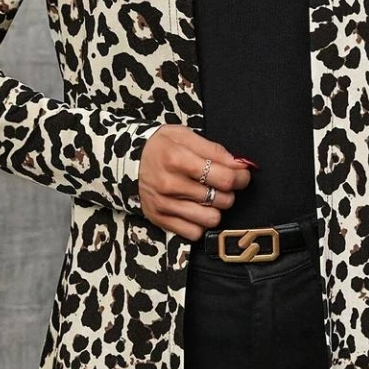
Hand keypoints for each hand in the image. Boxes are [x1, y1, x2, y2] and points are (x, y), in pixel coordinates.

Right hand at [137, 124, 253, 239]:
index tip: (242, 175)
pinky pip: (194, 233)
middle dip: (229, 192)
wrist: (126, 160)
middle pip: (221, 199)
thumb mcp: (184, 135)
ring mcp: (163, 204)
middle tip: (222, 184)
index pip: (224, 178)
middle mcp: (169, 184)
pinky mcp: (159, 219)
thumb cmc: (160, 146)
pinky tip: (196, 209)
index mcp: (177, 158)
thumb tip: (239, 165)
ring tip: (210, 198)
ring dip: (216, 209)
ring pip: (210, 219)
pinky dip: (200, 223)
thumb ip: (214, 149)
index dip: (241, 178)